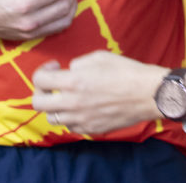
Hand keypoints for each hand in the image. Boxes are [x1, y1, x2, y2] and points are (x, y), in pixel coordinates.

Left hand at [32, 51, 163, 133]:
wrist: (147, 93)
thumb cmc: (126, 71)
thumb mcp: (98, 57)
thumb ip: (77, 64)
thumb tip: (68, 72)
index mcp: (73, 81)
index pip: (39, 80)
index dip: (42, 71)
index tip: (54, 67)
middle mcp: (73, 103)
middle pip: (38, 103)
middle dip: (41, 91)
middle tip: (53, 85)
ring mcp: (81, 120)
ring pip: (52, 118)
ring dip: (55, 106)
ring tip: (68, 97)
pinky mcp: (91, 129)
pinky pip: (71, 126)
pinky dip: (71, 117)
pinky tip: (82, 107)